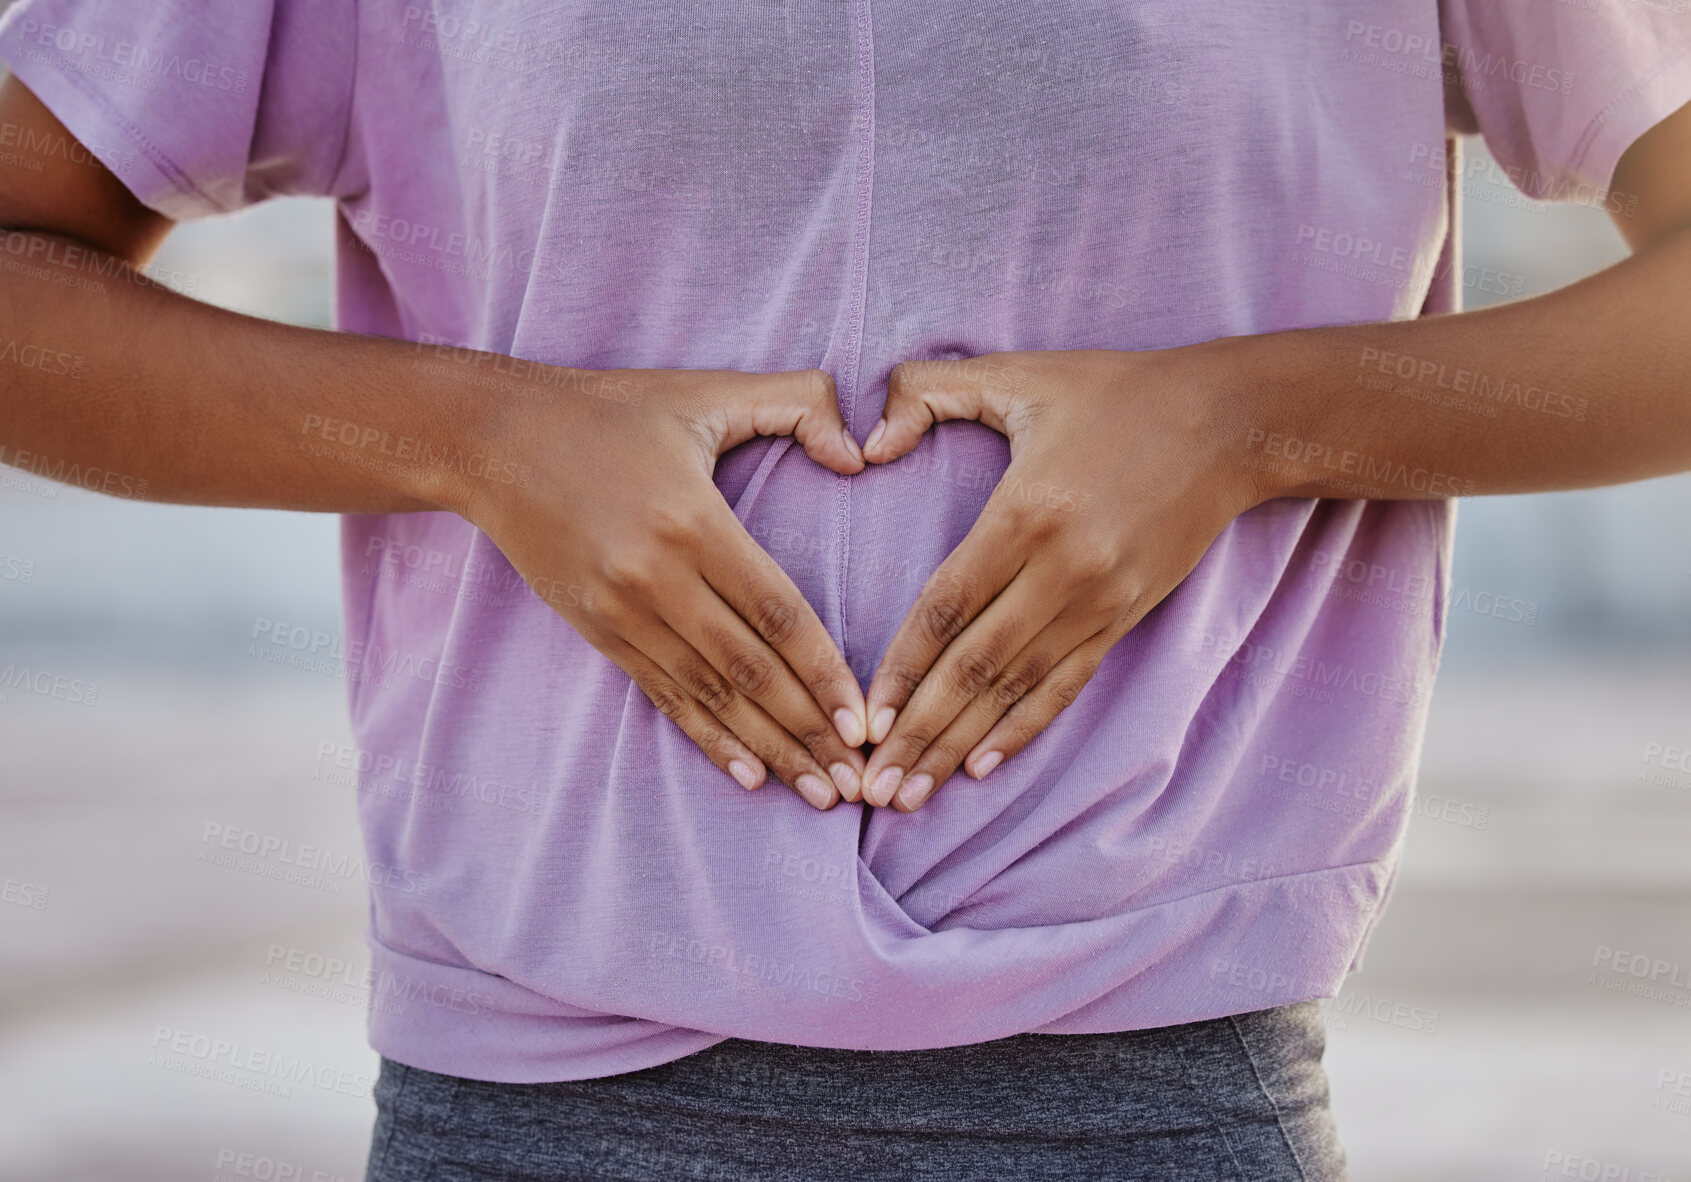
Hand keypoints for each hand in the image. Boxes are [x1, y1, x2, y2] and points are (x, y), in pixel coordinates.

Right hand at [458, 364, 869, 809]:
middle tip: (858, 782)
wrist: (491, 441)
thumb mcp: (705, 392)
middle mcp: (655, 577)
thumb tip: (861, 454)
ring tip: (820, 793)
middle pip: (748, 671)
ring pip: (709, 695)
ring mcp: (620, 611)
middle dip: (808, 732)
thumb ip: (797, 401)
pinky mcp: (595, 630)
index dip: (823, 673)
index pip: (775, 614)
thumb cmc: (610, 412)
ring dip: (768, 749)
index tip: (863, 722)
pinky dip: (707, 739)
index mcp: (692, 521)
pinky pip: (663, 695)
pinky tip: (747, 775)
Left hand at [855, 347, 1258, 810]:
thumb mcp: (1019, 373)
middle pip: (975, 668)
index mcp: (1027, 513)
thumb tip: (867, 443)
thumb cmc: (1115, 393)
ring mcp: (1100, 601)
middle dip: (919, 732)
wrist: (1232, 424)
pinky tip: (982, 765)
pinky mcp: (1126, 617)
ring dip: (958, 746)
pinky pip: (1065, 685)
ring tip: (909, 795)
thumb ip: (929, 390)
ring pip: (1016, 689)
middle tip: (872, 786)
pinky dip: (1022, 729)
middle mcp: (1064, 570)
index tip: (864, 719)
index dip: (901, 668)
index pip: (947, 607)